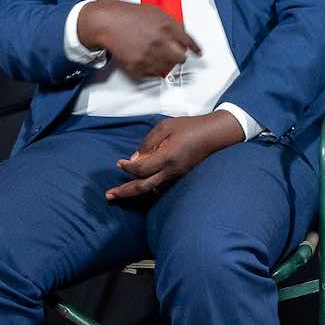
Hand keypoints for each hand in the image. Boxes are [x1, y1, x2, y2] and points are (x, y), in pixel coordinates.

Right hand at [79, 0, 200, 79]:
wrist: (109, 22)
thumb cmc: (131, 15)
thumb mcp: (156, 12)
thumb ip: (172, 24)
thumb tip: (184, 36)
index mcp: (167, 27)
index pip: (188, 42)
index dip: (195, 49)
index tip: (198, 53)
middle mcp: (160, 42)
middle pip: (180, 59)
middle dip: (180, 57)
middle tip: (175, 55)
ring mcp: (149, 55)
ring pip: (167, 68)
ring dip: (166, 63)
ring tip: (158, 56)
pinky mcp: (137, 65)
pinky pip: (152, 74)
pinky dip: (152, 69)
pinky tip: (147, 59)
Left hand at [107, 111, 244, 201]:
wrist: (215, 135)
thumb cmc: (190, 127)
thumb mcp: (165, 127)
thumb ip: (148, 143)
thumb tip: (134, 159)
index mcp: (167, 157)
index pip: (140, 169)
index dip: (127, 167)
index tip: (119, 163)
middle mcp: (171, 171)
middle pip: (143, 187)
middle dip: (124, 193)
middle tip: (108, 196)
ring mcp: (177, 177)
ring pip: (151, 190)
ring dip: (134, 193)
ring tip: (120, 195)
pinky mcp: (180, 177)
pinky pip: (160, 187)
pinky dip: (147, 189)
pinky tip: (139, 188)